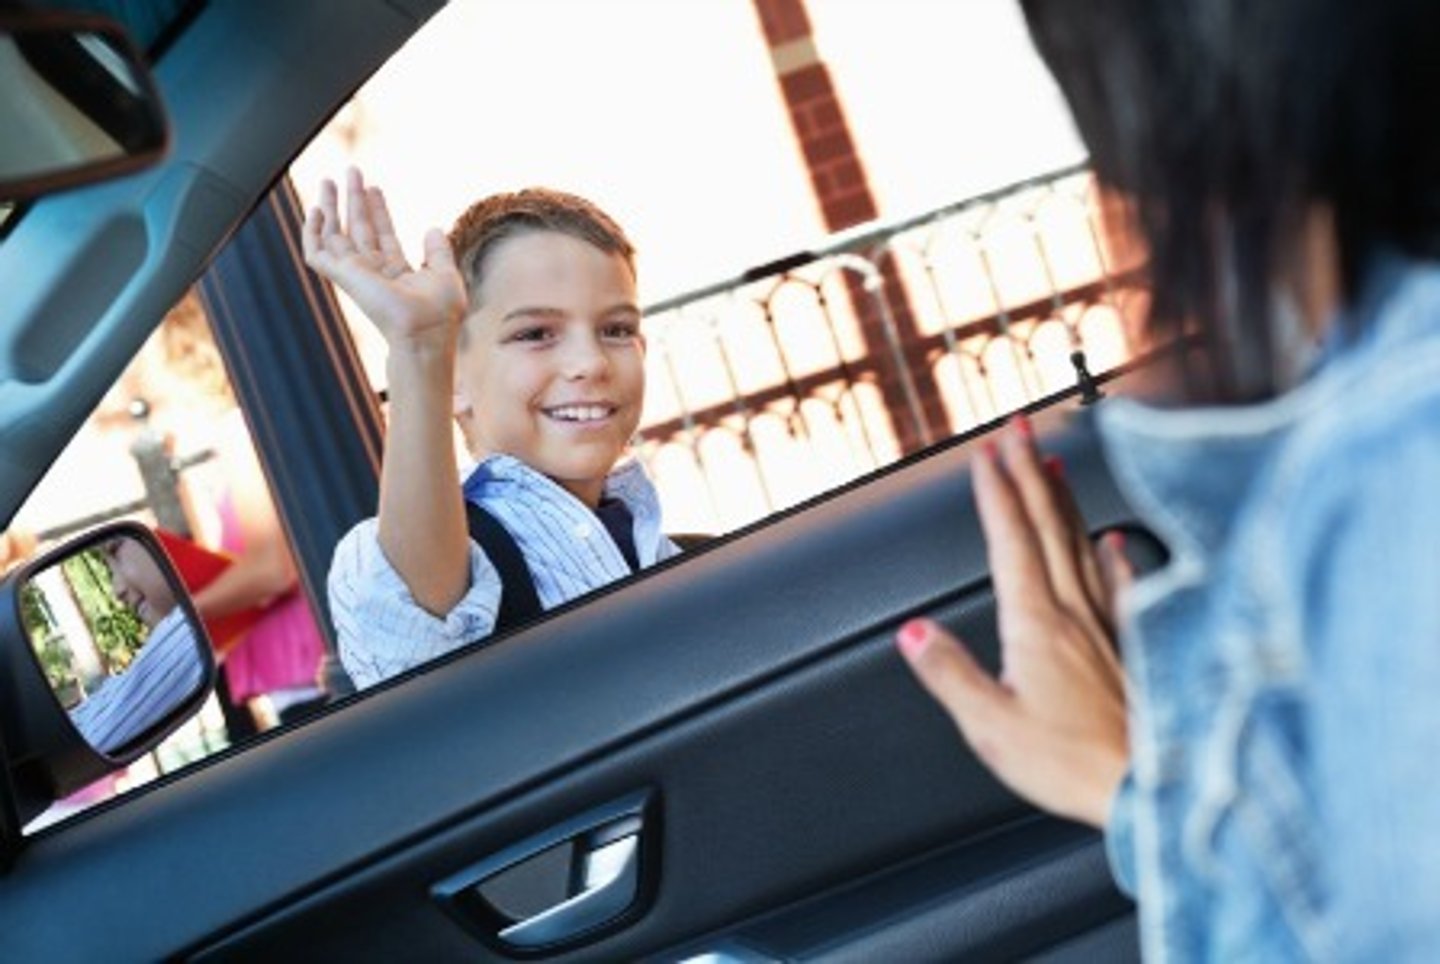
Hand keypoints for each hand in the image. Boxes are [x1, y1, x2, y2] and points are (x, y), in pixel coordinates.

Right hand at [301, 167, 466, 350]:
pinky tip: (315, 210)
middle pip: (358, 230)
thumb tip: (433, 229)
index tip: (375, 187)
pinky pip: (316, 253)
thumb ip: (438, 252)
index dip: (378, 210)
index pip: (382, 235)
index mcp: (396, 274)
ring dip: (331, 207)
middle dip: (353, 200)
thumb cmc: (440, 315)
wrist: (425, 334)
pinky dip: (311, 233)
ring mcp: (356, 276)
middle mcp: (373, 274)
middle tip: (352, 171)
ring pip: (334, 236)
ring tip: (329, 179)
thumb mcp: (446, 275)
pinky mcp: (343, 277)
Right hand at [895, 415, 1132, 827]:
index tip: (985, 453)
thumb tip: (913, 632)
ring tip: (1054, 463)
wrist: (1152, 789)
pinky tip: (1116, 540)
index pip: (1011, 540)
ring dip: (1064, 500)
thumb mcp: (991, 726)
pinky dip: (1117, 556)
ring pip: (1082, 544)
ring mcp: (1109, 626)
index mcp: (1035, 625)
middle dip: (1028, 472)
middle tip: (1017, 428)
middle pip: (1048, 527)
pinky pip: (1123, 586)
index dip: (996, 492)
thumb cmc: (1072, 764)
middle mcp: (1075, 613)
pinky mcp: (1136, 648)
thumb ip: (949, 673)